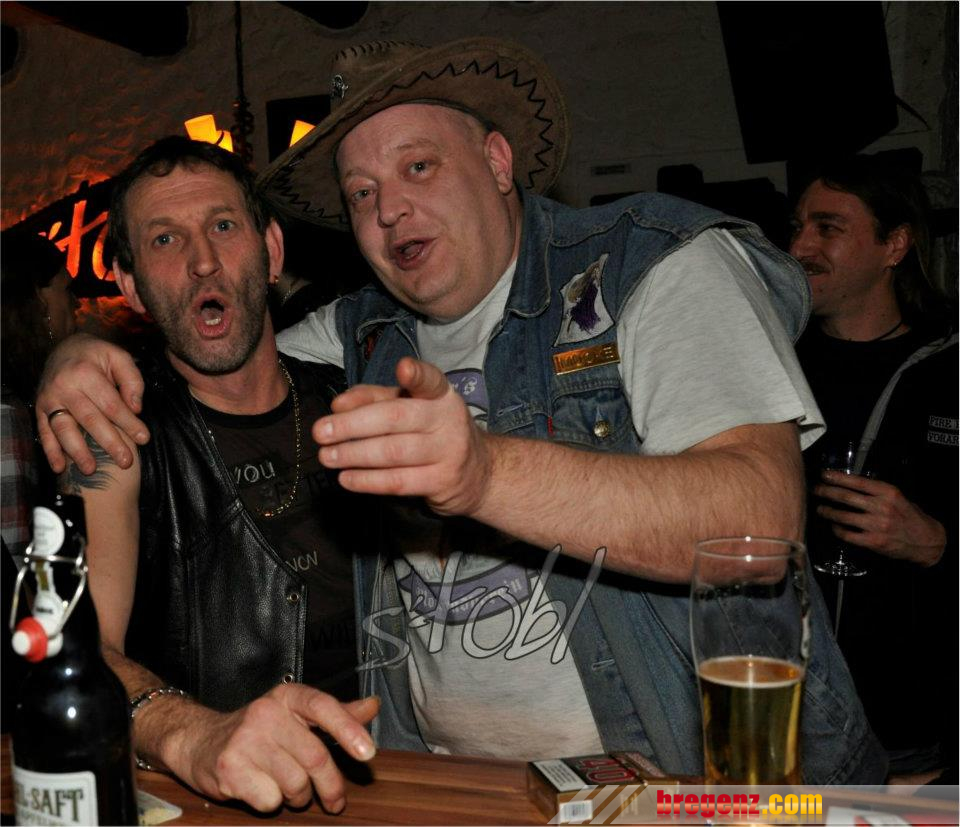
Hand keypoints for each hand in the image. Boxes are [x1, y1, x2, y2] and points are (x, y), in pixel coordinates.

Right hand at [35, 333, 148, 474]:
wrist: (64, 348)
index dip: (129, 423)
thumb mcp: (118, 356)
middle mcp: (64, 387)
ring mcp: (49, 399)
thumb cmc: (97, 356)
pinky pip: (44, 432)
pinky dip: (50, 451)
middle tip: (126, 462)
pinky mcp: (40, 408)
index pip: (111, 404)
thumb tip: (136, 408)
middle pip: (90, 420)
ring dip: (77, 452)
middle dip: (109, 442)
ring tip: (91, 470)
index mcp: (85, 373)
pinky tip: (59, 467)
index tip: (144, 439)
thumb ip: (131, 380)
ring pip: (64, 429)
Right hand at [162, 685, 379, 812]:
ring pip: (295, 783)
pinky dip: (272, 803)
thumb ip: (336, 714)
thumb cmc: (259, 731)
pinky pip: (270, 800)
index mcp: (287, 696)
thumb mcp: (296, 716)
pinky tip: (260, 789)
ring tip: (286, 786)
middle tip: (335, 801)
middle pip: (315, 757)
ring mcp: (245, 740)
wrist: (200, 741)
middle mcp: (266, 712)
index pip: (324, 707)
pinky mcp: (229, 768)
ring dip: (299, 796)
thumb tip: (373, 706)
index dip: (349, 730)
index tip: (369, 754)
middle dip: (331, 786)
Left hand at [313, 357, 491, 516]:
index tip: (403, 369)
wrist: (476, 474)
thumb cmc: (433, 434)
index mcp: (440, 395)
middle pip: (396, 418)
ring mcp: (448, 453)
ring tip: (327, 456)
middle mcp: (448, 420)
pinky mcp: (442, 482)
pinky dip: (367, 481)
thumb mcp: (410, 408)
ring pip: (393, 453)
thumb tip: (338, 405)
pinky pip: (398, 482)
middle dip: (353, 425)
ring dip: (354, 455)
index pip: (430, 381)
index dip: (417, 375)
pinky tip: (346, 478)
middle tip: (322, 432)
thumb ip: (373, 399)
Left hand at [815, 470, 945, 565]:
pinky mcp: (873, 541)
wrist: (926, 541)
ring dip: (828, 511)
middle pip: (846, 497)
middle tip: (815, 490)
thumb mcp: (896, 497)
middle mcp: (881, 507)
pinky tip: (833, 525)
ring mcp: (876, 525)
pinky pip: (847, 534)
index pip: (857, 482)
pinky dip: (837, 529)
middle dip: (826, 492)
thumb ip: (876, 492)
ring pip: (843, 516)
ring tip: (819, 508)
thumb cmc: (908, 516)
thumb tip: (848, 484)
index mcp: (888, 492)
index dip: (837, 478)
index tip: (824, 475)